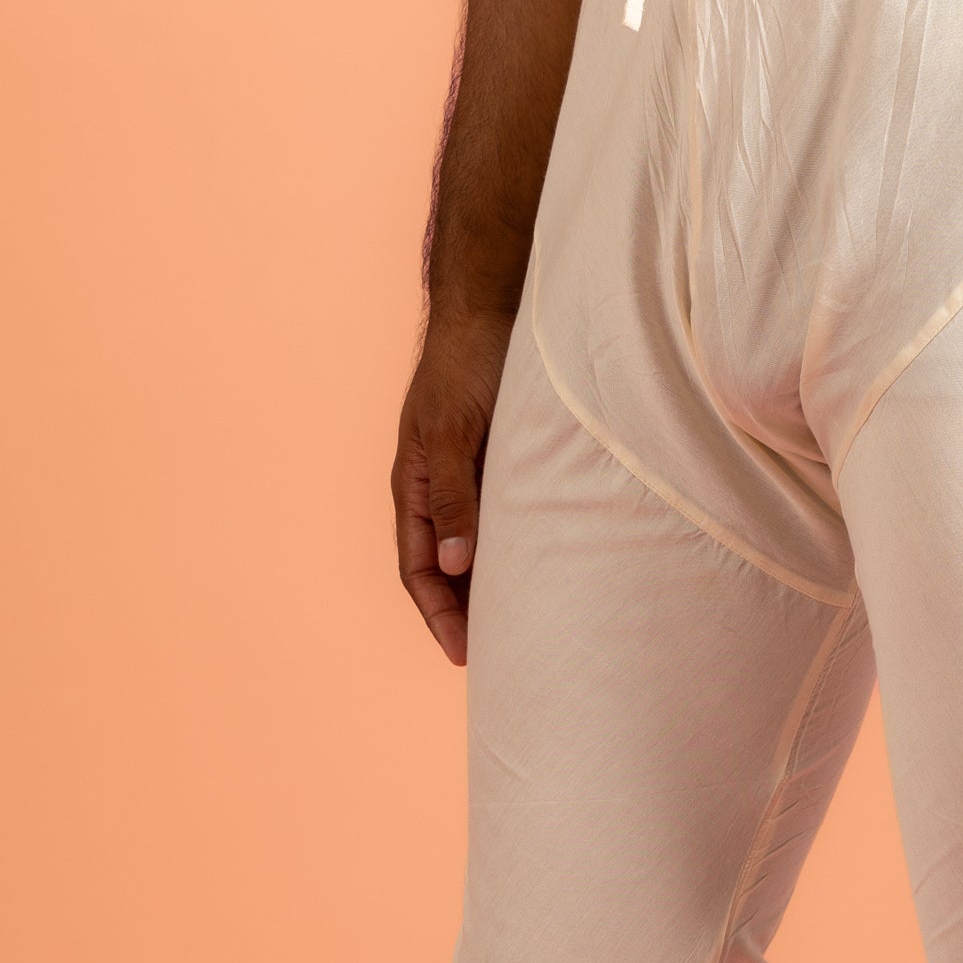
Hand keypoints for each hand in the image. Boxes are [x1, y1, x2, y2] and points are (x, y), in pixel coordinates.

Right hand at [390, 305, 517, 663]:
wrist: (494, 305)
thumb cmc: (468, 361)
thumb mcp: (455, 432)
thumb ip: (456, 497)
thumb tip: (456, 566)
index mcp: (414, 486)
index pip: (418, 568)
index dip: (437, 614)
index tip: (464, 654)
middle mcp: (440, 489)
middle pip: (446, 568)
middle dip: (464, 613)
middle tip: (500, 657)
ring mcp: (470, 477)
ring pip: (476, 548)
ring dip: (493, 587)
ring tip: (525, 628)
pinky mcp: (502, 463)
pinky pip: (506, 521)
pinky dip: (519, 552)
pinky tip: (548, 571)